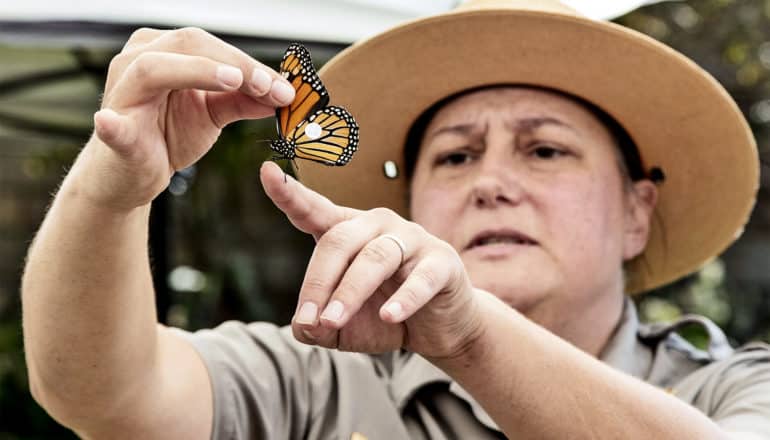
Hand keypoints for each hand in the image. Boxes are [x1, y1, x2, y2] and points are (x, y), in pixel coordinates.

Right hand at [73, 27, 294, 210]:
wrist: (134, 173)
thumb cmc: (168, 134)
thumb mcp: (212, 113)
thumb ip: (244, 100)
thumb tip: (284, 93)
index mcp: (164, 51)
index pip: (210, 46)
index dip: (249, 63)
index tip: (283, 87)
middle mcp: (138, 60)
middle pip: (188, 45)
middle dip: (234, 64)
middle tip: (267, 85)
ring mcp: (121, 93)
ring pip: (154, 68)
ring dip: (197, 72)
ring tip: (232, 81)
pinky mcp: (112, 131)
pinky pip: (112, 126)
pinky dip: (113, 125)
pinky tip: (112, 122)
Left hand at [260, 161, 484, 359]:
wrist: (438, 329)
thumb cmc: (382, 318)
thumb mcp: (341, 329)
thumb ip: (315, 327)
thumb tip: (305, 327)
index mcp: (348, 232)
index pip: (314, 209)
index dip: (289, 192)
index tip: (265, 171)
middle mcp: (378, 226)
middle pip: (339, 241)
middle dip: (318, 282)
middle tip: (309, 320)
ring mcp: (413, 239)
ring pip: (374, 257)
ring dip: (349, 292)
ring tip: (333, 322)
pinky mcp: (442, 261)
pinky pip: (420, 277)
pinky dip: (403, 298)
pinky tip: (388, 316)